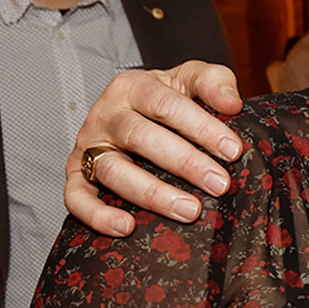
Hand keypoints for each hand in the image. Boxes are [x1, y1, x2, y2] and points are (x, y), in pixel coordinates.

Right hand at [64, 61, 244, 236]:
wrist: (129, 114)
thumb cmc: (167, 100)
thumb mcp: (189, 79)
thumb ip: (213, 81)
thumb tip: (231, 103)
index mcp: (133, 87)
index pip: (167, 105)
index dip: (202, 128)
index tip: (233, 151)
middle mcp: (106, 114)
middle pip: (141, 137)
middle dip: (185, 163)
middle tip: (219, 184)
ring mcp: (88, 146)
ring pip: (113, 170)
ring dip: (152, 193)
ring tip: (189, 211)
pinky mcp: (75, 175)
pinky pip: (76, 197)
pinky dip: (97, 214)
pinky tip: (127, 228)